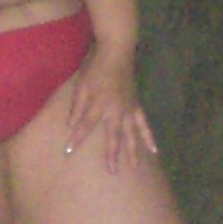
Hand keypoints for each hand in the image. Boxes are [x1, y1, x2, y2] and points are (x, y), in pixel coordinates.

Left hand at [64, 47, 157, 171]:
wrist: (117, 51)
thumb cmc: (95, 66)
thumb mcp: (81, 84)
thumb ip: (77, 105)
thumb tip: (71, 124)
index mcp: (99, 104)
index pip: (85, 125)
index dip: (76, 139)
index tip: (68, 152)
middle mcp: (116, 110)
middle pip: (114, 136)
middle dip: (112, 154)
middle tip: (112, 171)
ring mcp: (128, 109)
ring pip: (132, 134)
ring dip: (133, 151)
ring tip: (135, 167)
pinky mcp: (136, 106)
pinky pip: (143, 124)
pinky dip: (148, 137)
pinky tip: (154, 150)